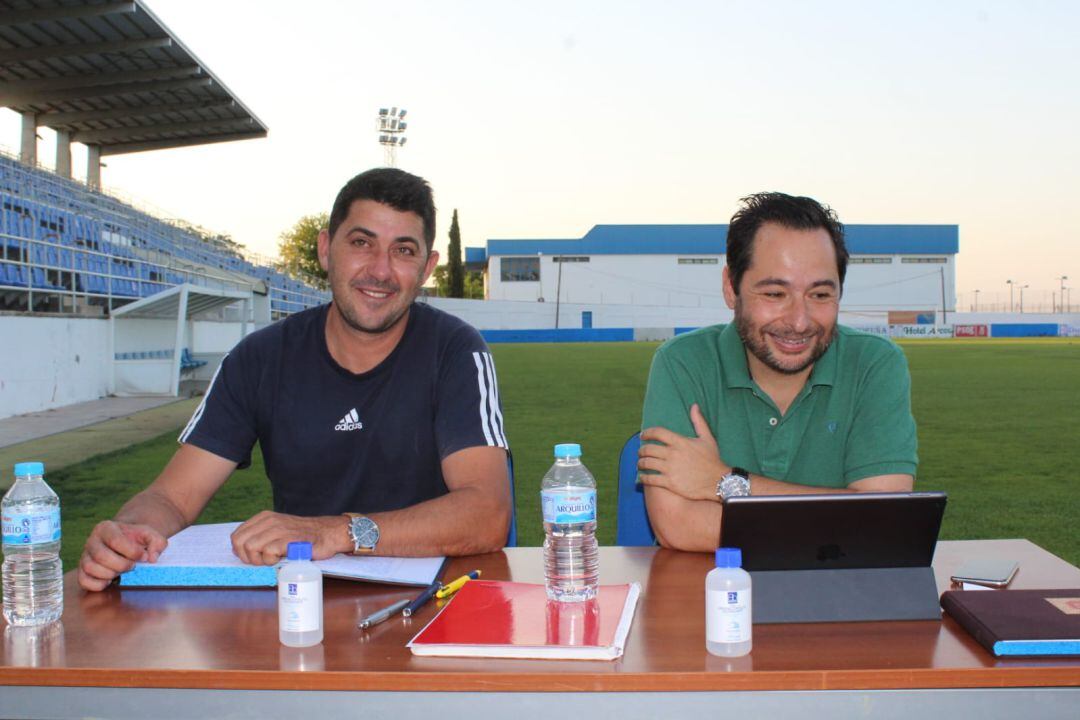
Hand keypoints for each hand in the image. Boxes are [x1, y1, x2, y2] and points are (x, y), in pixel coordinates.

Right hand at [78, 521, 167, 591]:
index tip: (143, 556)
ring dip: (110, 574)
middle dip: (121, 565)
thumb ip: (157, 542)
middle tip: (132, 566)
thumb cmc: (136, 539)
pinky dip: (98, 584)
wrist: (125, 542)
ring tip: (122, 572)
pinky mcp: (82, 571)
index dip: (132, 551)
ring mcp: (85, 556)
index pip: (115, 540)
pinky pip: (83, 581)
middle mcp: (91, 541)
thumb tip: (152, 558)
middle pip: (100, 556)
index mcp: (106, 528)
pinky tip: (111, 580)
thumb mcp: (150, 535)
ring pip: (90, 568)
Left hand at [230, 511, 348, 564]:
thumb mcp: (278, 529)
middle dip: (247, 557)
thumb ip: (260, 535)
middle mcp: (269, 520)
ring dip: (259, 560)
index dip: (240, 551)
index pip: (236, 536)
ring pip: (250, 547)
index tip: (254, 557)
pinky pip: (267, 553)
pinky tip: (280, 559)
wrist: (328, 533)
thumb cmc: (302, 536)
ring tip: (272, 560)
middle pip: (239, 542)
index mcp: (264, 517)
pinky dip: (271, 561)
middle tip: (262, 561)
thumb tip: (239, 550)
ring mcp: (279, 529)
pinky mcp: (288, 539)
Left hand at [638, 403, 729, 501]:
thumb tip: (694, 406)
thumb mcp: (707, 438)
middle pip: (649, 449)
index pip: (657, 432)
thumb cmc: (712, 460)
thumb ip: (699, 422)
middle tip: (640, 452)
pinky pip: (650, 479)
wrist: (718, 482)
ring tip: (640, 464)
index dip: (647, 433)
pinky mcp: (670, 483)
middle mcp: (673, 454)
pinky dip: (643, 478)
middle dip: (641, 450)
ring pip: (646, 464)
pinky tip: (643, 477)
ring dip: (640, 463)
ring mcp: (670, 469)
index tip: (643, 435)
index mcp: (680, 442)